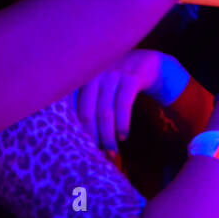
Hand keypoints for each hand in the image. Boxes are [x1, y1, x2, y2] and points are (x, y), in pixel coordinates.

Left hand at [73, 49, 189, 150]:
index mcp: (82, 79)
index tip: (78, 146)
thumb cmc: (119, 82)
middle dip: (92, 136)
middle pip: (87, 112)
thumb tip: (82, 139)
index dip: (74, 128)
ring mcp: (113, 75)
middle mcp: (95, 75)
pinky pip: (123, 105)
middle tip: (96, 154)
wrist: (148, 63)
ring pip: (105, 112)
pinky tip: (123, 136)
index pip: (70, 107)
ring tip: (112, 151)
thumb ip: (88, 105)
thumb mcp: (100, 88)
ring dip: (108, 135)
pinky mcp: (131, 77)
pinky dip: (122, 124)